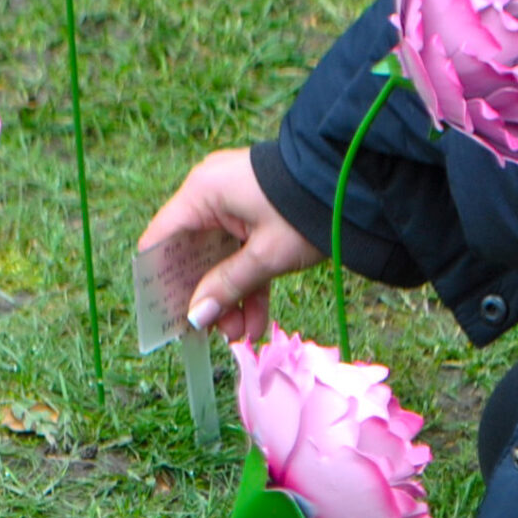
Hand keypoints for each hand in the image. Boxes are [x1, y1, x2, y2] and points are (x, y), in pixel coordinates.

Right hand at [136, 148, 323, 343]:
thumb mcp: (266, 255)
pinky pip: (243, 252)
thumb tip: (195, 317)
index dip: (160, 279)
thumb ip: (227, 286)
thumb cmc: (306, 209)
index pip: (161, 239)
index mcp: (202, 193)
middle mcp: (211, 193)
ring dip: (229, 297)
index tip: (167, 315)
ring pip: (220, 258)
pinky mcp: (257, 212)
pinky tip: (256, 322)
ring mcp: (235, 202)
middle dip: (203, 297)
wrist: (358, 181)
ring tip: (240, 335)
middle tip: (210, 333)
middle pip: (192, 254)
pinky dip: (249, 284)